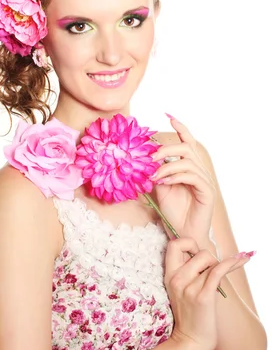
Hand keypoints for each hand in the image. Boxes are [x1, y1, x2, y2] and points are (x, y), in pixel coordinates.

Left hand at [150, 116, 215, 244]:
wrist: (183, 233)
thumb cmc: (173, 211)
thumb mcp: (159, 188)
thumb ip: (155, 172)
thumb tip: (142, 160)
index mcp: (188, 166)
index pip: (187, 142)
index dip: (180, 128)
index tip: (168, 116)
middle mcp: (198, 170)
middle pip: (186, 148)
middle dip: (166, 149)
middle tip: (149, 158)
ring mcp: (204, 180)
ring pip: (188, 161)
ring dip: (167, 166)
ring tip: (155, 175)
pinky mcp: (207, 191)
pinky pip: (193, 177)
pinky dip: (176, 176)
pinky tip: (165, 181)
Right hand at [165, 237, 251, 349]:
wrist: (190, 340)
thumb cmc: (189, 313)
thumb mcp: (179, 289)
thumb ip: (185, 269)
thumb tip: (199, 250)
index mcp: (169, 275)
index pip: (174, 244)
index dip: (188, 243)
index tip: (196, 255)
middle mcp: (176, 279)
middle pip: (198, 251)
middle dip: (209, 257)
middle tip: (210, 272)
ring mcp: (189, 288)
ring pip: (211, 262)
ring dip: (220, 269)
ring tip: (217, 283)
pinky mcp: (203, 297)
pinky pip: (218, 271)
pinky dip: (232, 263)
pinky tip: (243, 260)